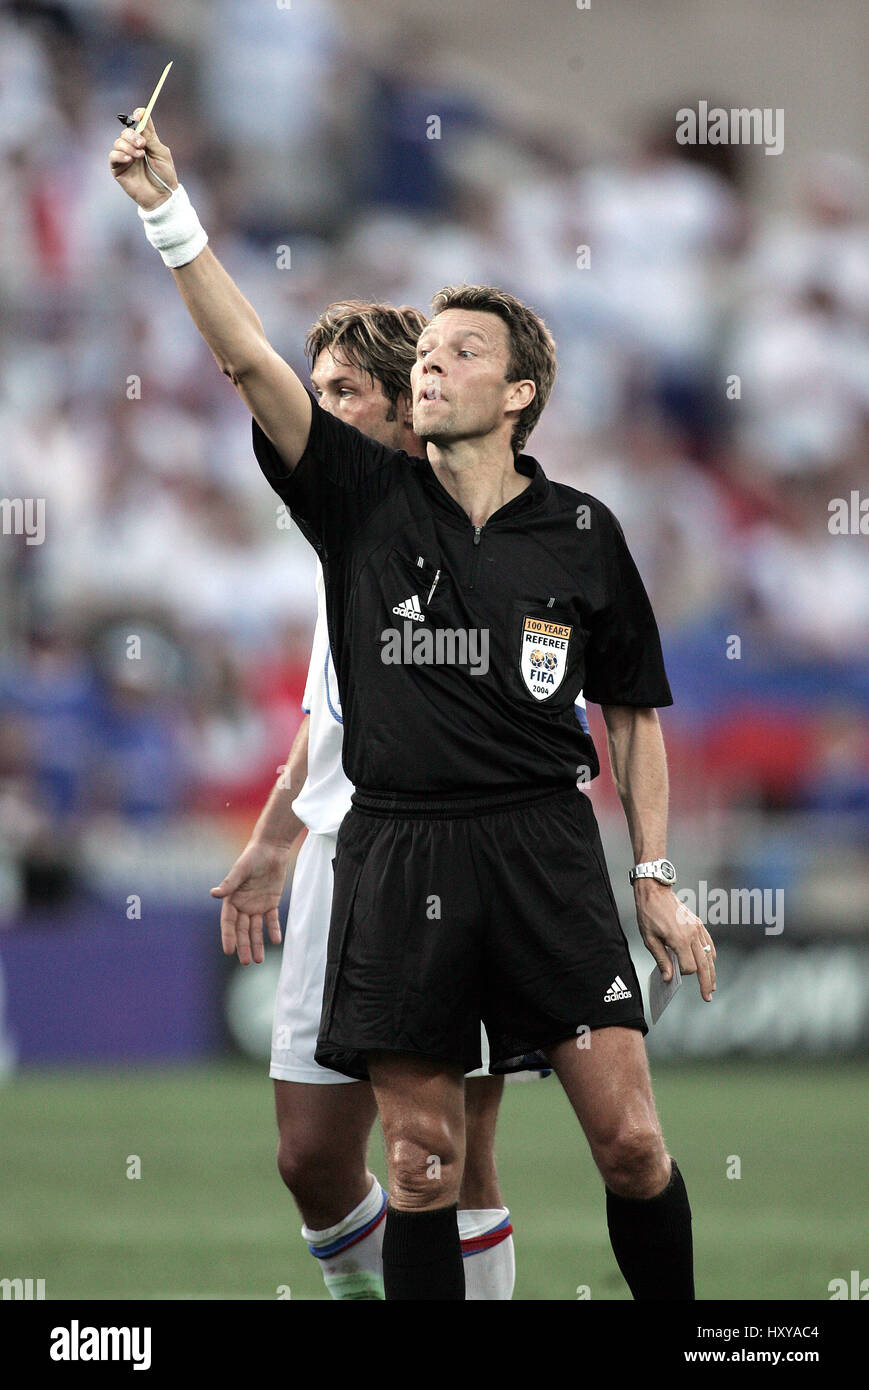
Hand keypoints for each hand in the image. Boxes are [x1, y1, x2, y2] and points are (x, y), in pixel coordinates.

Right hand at [108, 109, 178, 210]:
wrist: (162, 196)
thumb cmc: (165, 175)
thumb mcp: (161, 152)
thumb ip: (150, 136)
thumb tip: (142, 116)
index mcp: (145, 142)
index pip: (137, 124)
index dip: (137, 116)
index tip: (139, 114)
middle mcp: (133, 148)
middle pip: (125, 131)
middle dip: (132, 135)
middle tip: (142, 144)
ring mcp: (125, 158)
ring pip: (118, 142)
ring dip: (128, 146)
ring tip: (140, 156)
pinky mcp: (118, 169)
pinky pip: (113, 156)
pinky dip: (120, 155)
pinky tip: (130, 160)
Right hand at [210, 839, 292, 964]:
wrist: (271, 849)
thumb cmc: (252, 857)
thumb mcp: (241, 870)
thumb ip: (230, 884)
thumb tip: (213, 894)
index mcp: (232, 898)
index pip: (229, 922)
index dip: (228, 936)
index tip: (229, 951)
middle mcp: (243, 905)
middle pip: (242, 930)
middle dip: (244, 946)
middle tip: (247, 962)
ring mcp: (256, 905)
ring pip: (256, 929)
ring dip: (257, 943)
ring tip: (259, 960)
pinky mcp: (271, 903)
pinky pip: (271, 920)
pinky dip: (273, 930)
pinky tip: (275, 941)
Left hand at [634, 881, 715, 1001]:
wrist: (655, 891)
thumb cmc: (649, 914)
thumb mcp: (649, 939)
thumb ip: (661, 959)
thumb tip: (668, 978)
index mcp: (679, 939)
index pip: (689, 966)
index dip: (683, 974)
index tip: (675, 974)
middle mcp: (693, 935)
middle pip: (705, 965)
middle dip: (707, 983)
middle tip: (708, 997)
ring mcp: (698, 929)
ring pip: (710, 956)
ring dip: (712, 972)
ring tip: (711, 986)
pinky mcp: (699, 924)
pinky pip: (709, 944)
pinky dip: (711, 956)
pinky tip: (710, 964)